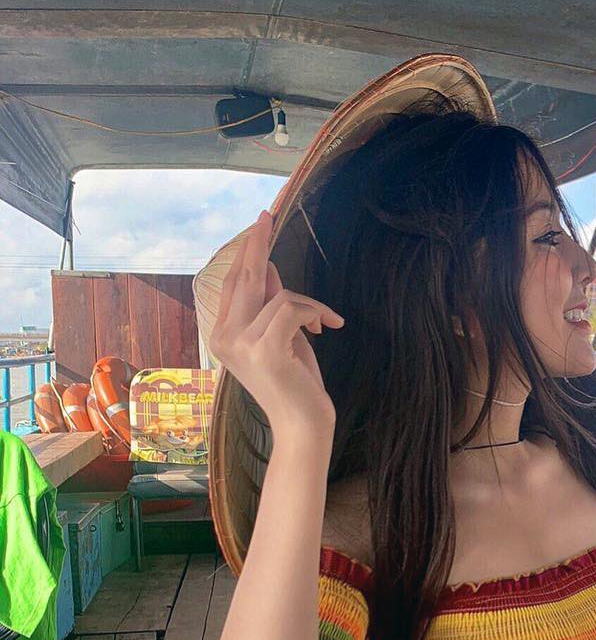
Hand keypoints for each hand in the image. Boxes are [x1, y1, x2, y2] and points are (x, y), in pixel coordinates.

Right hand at [207, 209, 343, 440]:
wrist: (302, 427)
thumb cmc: (296, 386)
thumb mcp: (283, 338)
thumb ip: (270, 304)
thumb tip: (265, 266)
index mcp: (224, 336)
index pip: (233, 284)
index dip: (246, 252)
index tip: (260, 223)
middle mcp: (225, 338)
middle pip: (244, 277)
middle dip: (258, 242)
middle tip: (268, 213)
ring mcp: (242, 343)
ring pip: (280, 295)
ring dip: (310, 306)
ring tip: (323, 326)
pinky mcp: (264, 349)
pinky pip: (292, 307)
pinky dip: (315, 313)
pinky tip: (328, 328)